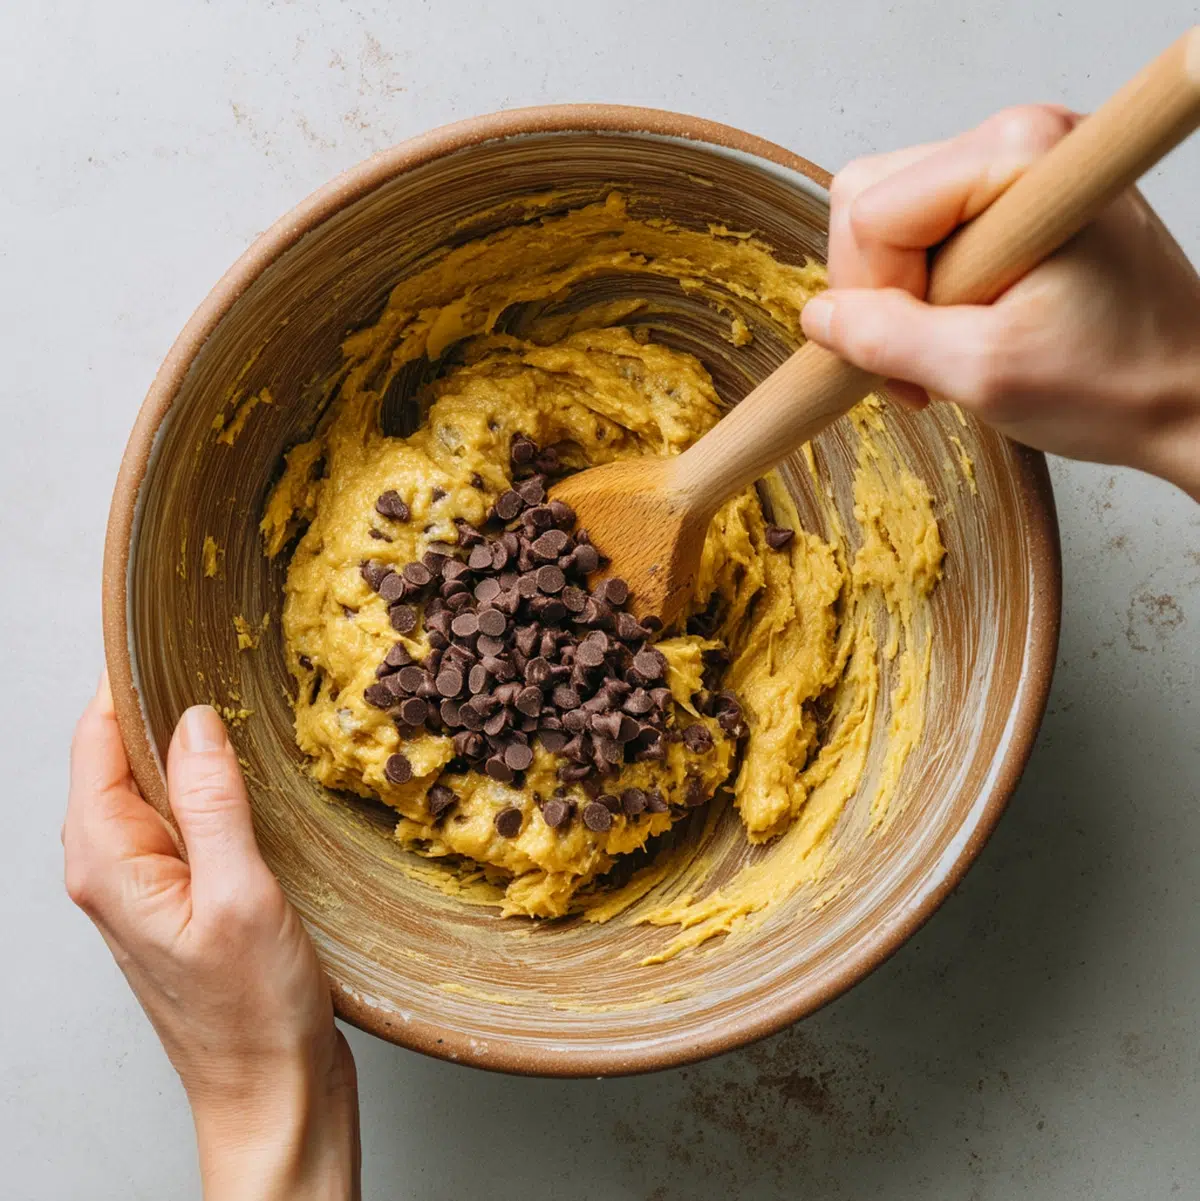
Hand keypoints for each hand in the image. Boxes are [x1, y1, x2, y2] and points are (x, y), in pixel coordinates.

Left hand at [64, 677, 359, 1200]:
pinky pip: (184, 819)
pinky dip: (211, 787)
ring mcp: (146, 883)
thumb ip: (211, 802)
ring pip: (157, 786)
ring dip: (193, 748)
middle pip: (121, 757)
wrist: (270, 1092)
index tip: (173, 634)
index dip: (130, 683)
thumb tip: (194, 719)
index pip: (97, 742)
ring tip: (245, 710)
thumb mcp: (239, 895)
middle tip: (226, 663)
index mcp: (107, 861)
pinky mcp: (182, 897)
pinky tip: (252, 778)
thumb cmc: (251, 1012)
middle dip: (165, 708)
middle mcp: (114, 867)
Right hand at [800, 105, 1199, 500]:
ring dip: (900, 299)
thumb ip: (889, 340)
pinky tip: (966, 328)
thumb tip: (818, 318)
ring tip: (954, 348)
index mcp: (1020, 157)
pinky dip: (924, 292)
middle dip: (879, 293)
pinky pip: (921, 230)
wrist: (1189, 397)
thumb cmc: (1120, 382)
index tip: (911, 363)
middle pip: (868, 199)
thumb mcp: (986, 374)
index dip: (871, 297)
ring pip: (886, 218)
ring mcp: (1018, 164)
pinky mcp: (1015, 195)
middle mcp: (1020, 138)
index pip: (871, 211)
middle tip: (926, 359)